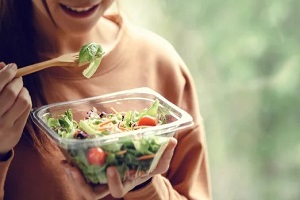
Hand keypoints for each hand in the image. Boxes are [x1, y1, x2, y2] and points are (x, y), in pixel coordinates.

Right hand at [0, 62, 31, 158]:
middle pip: (12, 92)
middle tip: (17, 78)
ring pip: (23, 101)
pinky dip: (27, 101)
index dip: (7, 73)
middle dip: (17, 81)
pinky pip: (27, 111)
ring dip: (24, 91)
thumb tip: (4, 65)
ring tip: (20, 89)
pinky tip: (22, 99)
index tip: (12, 67)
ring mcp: (3, 126)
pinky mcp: (15, 132)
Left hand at [61, 137, 177, 198]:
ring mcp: (101, 179)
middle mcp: (110, 184)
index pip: (116, 191)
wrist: (138, 166)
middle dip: (80, 183)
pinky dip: (74, 163)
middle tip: (71, 168)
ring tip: (65, 162)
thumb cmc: (148, 166)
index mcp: (125, 183)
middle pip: (92, 193)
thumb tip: (172, 140)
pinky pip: (82, 170)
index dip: (113, 182)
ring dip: (72, 175)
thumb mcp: (158, 162)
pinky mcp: (95, 170)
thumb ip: (165, 154)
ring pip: (83, 185)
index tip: (111, 168)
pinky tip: (67, 152)